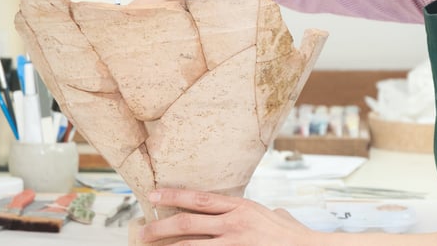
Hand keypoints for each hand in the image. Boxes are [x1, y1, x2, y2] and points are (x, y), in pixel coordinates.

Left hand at [139, 188, 317, 244]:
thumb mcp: (272, 215)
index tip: (153, 195)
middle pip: (187, 222)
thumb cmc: (293, 236)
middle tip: (142, 231)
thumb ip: (255, 213)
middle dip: (161, 227)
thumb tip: (249, 212)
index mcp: (241, 207)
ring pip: (190, 245)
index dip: (173, 196)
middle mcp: (234, 223)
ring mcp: (234, 244)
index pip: (199, 199)